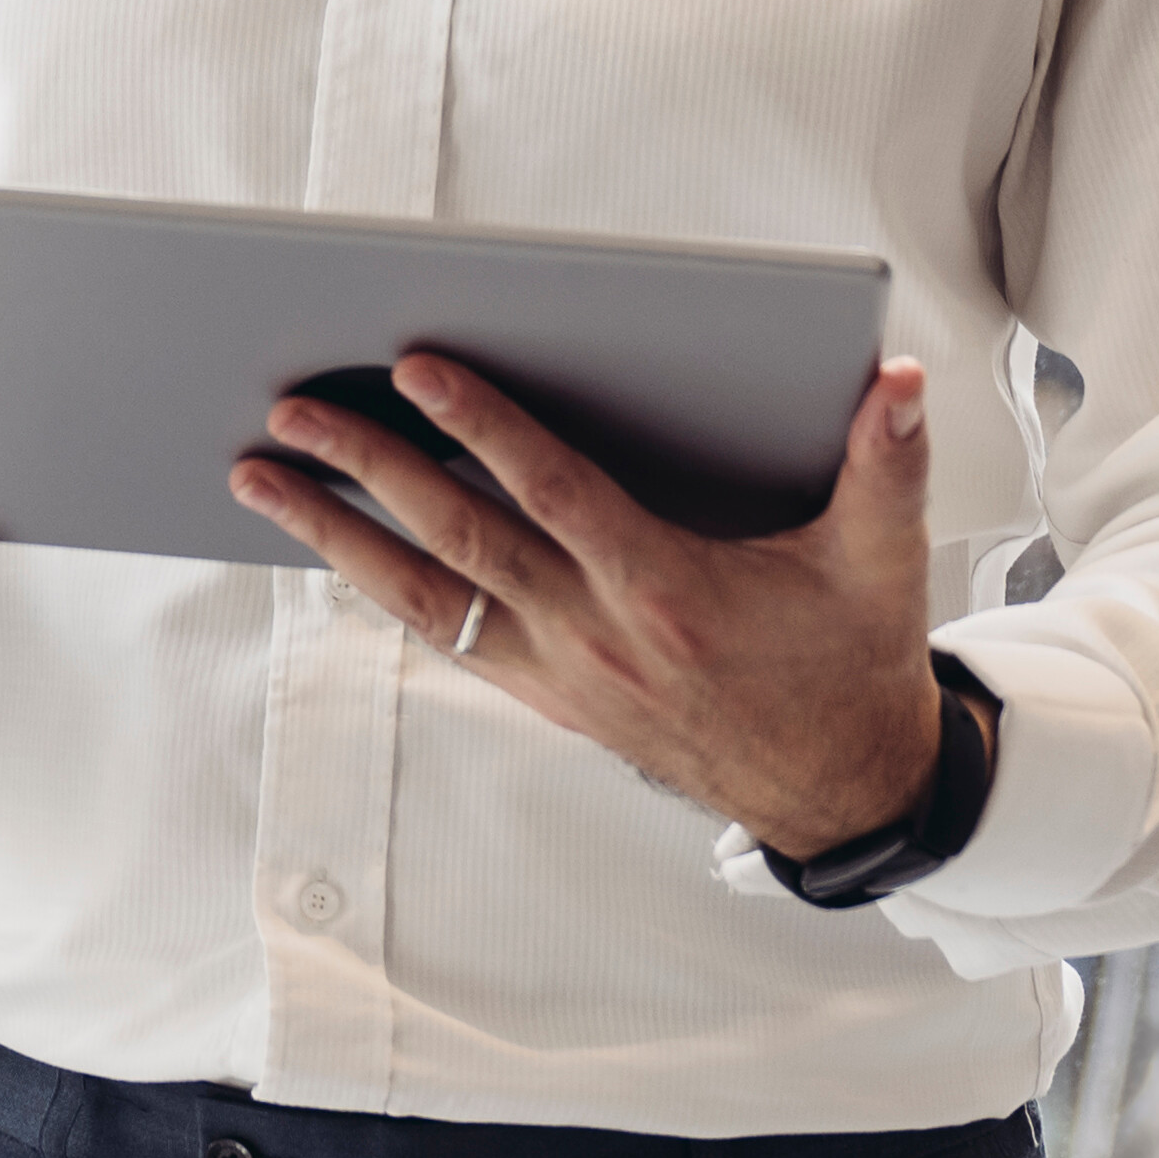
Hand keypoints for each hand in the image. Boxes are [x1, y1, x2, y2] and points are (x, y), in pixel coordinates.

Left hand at [239, 352, 947, 857]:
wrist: (838, 789)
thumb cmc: (850, 662)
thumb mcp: (883, 562)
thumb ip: (885, 464)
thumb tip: (899, 380)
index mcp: (665, 591)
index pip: (551, 491)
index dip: (481, 427)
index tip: (415, 368)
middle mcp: (595, 636)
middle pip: (458, 537)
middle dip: (365, 469)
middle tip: (288, 411)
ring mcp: (560, 674)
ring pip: (424, 596)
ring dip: (334, 535)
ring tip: (258, 479)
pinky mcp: (548, 696)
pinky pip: (444, 635)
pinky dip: (378, 589)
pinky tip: (326, 547)